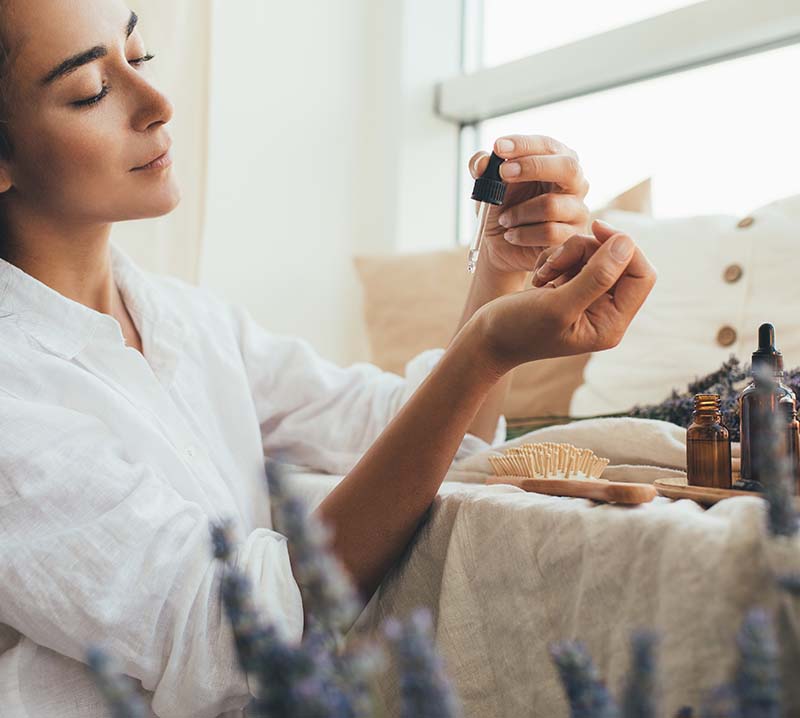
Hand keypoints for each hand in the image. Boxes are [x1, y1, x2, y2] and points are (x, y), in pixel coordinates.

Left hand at [469, 135, 589, 275]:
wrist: (499, 245)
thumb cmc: (501, 207)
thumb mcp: (486, 183)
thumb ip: (481, 166)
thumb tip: (481, 162)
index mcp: (557, 160)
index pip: (548, 145)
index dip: (524, 144)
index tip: (498, 147)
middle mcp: (574, 182)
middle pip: (568, 167)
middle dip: (532, 167)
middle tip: (503, 173)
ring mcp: (577, 209)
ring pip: (551, 205)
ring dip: (518, 212)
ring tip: (504, 219)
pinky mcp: (572, 236)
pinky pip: (549, 232)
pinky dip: (522, 234)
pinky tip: (511, 235)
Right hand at [473, 220, 656, 375]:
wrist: (487, 337)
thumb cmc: (517, 328)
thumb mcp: (557, 305)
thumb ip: (596, 277)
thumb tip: (627, 243)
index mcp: (611, 324)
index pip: (641, 275)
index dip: (623, 247)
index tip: (595, 228)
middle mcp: (606, 312)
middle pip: (618, 261)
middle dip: (586, 252)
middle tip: (554, 262)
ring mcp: (590, 299)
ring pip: (596, 254)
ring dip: (567, 254)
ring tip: (543, 274)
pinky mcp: (572, 288)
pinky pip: (577, 258)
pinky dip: (557, 258)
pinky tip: (540, 277)